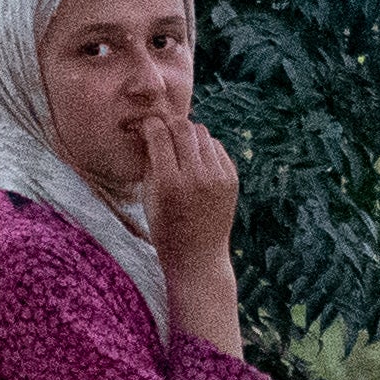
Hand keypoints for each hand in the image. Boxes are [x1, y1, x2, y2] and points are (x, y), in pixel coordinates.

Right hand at [139, 114, 239, 269]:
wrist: (198, 255)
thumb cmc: (165, 226)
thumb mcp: (148, 195)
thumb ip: (150, 162)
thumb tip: (152, 129)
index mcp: (169, 183)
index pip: (159, 135)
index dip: (150, 125)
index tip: (146, 127)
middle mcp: (196, 178)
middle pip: (184, 128)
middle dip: (170, 124)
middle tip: (164, 130)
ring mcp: (218, 178)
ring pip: (203, 133)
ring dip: (189, 134)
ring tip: (180, 145)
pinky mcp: (232, 180)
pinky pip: (217, 148)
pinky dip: (205, 148)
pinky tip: (196, 159)